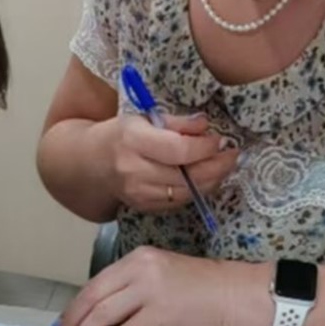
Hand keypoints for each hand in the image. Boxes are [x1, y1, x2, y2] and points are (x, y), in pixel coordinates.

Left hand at [51, 246, 242, 325]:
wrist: (235, 292)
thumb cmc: (202, 287)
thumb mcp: (160, 278)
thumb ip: (132, 291)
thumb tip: (102, 319)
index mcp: (137, 257)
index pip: (96, 282)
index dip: (75, 306)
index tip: (62, 323)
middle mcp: (140, 267)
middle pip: (94, 296)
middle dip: (72, 322)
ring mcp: (151, 287)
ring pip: (105, 313)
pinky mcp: (163, 310)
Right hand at [101, 113, 237, 212]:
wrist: (91, 164)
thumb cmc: (121, 135)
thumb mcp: (144, 118)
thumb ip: (177, 122)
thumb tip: (206, 126)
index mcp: (132, 140)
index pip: (178, 150)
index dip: (204, 147)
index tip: (218, 140)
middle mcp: (134, 170)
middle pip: (187, 175)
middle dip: (216, 166)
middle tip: (232, 155)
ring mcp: (139, 193)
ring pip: (187, 193)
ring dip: (211, 180)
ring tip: (222, 166)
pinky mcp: (145, 207)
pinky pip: (180, 202)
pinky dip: (197, 191)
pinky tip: (204, 178)